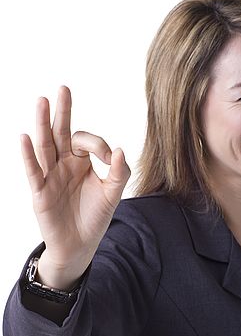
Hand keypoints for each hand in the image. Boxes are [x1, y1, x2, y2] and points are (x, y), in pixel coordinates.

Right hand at [20, 86, 130, 287]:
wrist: (80, 246)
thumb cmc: (94, 217)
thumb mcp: (113, 194)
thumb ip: (119, 172)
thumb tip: (119, 149)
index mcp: (81, 162)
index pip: (85, 141)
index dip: (97, 144)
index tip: (106, 158)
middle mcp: (63, 164)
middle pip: (60, 133)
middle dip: (62, 112)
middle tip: (62, 89)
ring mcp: (50, 176)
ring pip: (45, 146)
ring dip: (42, 124)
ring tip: (42, 101)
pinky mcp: (40, 192)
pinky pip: (33, 170)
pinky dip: (28, 155)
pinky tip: (26, 137)